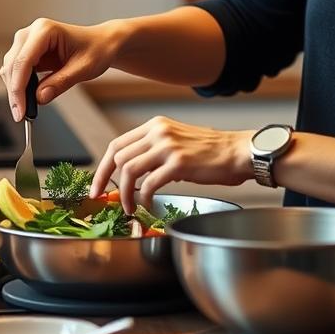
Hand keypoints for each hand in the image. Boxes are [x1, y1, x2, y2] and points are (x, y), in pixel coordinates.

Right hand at [0, 17, 119, 120]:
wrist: (102, 44)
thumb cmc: (96, 50)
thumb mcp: (83, 68)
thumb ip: (61, 82)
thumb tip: (39, 98)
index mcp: (45, 30)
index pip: (23, 61)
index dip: (18, 88)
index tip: (21, 111)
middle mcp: (32, 32)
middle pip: (12, 65)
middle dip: (15, 92)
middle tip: (22, 115)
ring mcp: (28, 41)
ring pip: (10, 68)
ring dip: (16, 89)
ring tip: (27, 109)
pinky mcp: (28, 51)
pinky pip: (16, 70)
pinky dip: (19, 86)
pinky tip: (29, 98)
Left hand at [88, 115, 253, 215]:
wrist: (237, 152)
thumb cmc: (210, 152)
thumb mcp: (176, 142)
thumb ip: (154, 151)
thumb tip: (133, 173)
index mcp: (155, 125)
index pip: (117, 144)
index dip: (103, 167)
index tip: (97, 185)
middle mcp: (158, 132)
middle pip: (118, 156)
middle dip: (107, 182)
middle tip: (107, 200)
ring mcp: (168, 146)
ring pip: (129, 171)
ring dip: (125, 194)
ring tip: (130, 207)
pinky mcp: (178, 163)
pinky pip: (149, 184)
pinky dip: (144, 199)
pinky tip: (149, 206)